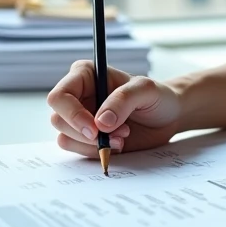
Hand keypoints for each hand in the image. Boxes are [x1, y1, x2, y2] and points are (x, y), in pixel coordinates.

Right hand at [47, 61, 183, 157]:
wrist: (167, 118)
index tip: (95, 129)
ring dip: (93, 144)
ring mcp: (79, 117)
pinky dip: (95, 152)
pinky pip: (76, 150)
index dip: (72, 114)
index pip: (60, 95)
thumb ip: (124, 99)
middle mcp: (77, 95)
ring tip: (123, 137)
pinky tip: (118, 144)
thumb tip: (100, 122)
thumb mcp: (146, 90)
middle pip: (58, 119)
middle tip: (119, 133)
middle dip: (87, 133)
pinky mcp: (85, 137)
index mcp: (85, 75)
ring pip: (65, 137)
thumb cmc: (156, 97)